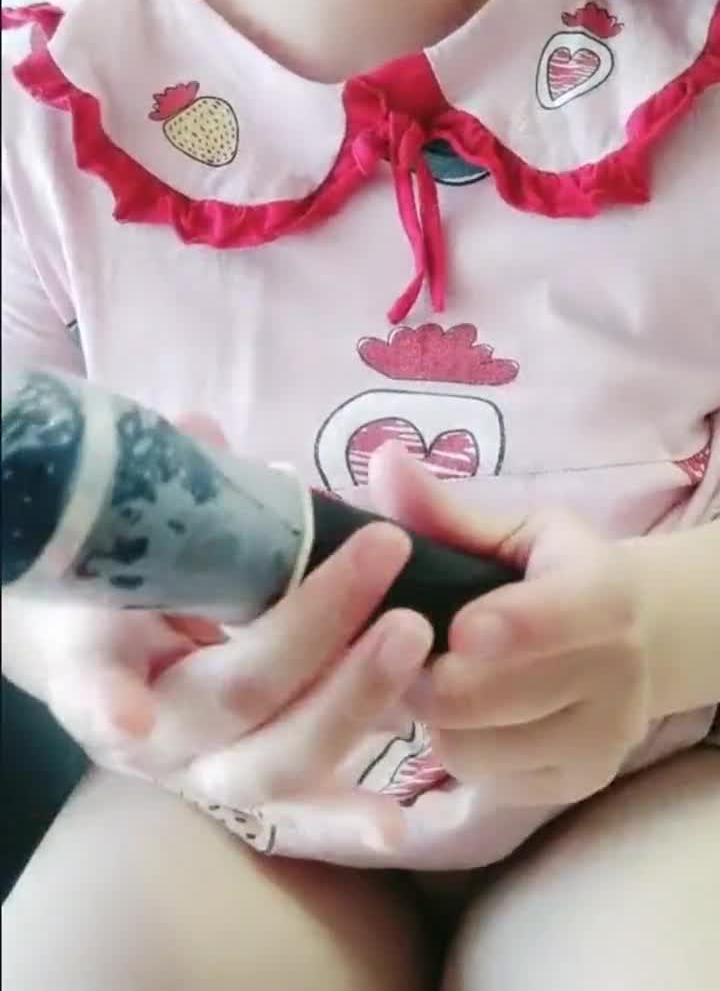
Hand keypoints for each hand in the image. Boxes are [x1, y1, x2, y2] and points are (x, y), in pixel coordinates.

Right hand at [2, 419, 431, 808]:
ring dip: (352, 702)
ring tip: (414, 636)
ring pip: (276, 764)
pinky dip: (348, 819)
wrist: (95, 650)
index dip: (111, 701)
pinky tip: (404, 826)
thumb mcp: (116, 534)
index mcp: (98, 660)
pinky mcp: (251, 787)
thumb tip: (202, 431)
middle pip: (231, 702)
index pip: (98, 679)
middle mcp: (149, 733)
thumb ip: (159, 490)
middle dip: (311, 634)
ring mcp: (203, 770)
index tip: (133, 717)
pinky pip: (302, 812)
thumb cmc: (113, 581)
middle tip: (384, 554)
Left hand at [370, 445, 653, 806]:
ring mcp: (601, 739)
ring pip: (476, 747)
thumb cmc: (552, 572)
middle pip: (493, 696)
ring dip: (434, 717)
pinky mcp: (577, 784)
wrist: (632, 641)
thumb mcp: (512, 530)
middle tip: (392, 646)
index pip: (562, 617)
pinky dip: (458, 749)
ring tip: (428, 676)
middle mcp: (617, 674)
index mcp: (605, 592)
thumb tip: (382, 462)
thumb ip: (445, 511)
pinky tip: (459, 714)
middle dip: (427, 674)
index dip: (510, 626)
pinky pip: (485, 781)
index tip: (458, 629)